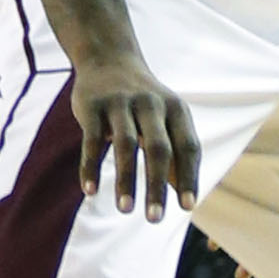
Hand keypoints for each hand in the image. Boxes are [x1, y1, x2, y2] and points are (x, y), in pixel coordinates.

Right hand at [70, 49, 200, 219]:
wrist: (107, 58)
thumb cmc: (144, 102)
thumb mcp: (166, 119)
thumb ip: (176, 154)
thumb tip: (186, 199)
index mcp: (174, 109)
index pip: (187, 146)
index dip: (188, 176)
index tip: (187, 207)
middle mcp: (150, 103)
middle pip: (158, 148)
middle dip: (156, 185)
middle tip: (155, 219)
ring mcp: (119, 102)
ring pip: (125, 145)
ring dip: (126, 180)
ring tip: (126, 210)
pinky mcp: (92, 105)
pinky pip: (92, 140)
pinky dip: (90, 167)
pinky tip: (90, 191)